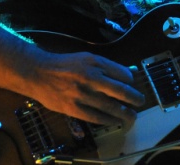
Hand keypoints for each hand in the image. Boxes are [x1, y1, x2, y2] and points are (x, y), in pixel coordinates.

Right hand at [25, 50, 145, 127]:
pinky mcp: (72, 107)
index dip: (131, 81)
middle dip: (135, 98)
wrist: (38, 73)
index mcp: (95, 62)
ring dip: (125, 113)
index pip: (123, 74)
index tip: (133, 85)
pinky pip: (95, 117)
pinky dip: (108, 120)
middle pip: (121, 91)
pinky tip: (113, 120)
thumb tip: (130, 72)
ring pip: (110, 106)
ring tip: (131, 116)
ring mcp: (81, 94)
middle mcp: (90, 77)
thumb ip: (108, 66)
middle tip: (141, 101)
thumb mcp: (88, 59)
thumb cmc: (65, 65)